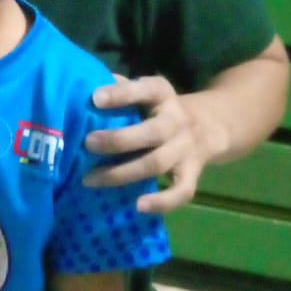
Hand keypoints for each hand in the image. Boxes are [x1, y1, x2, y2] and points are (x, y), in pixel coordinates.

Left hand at [83, 73, 209, 214]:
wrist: (208, 126)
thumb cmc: (157, 108)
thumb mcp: (144, 91)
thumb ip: (118, 87)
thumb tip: (81, 85)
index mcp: (162, 94)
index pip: (145, 90)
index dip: (122, 94)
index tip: (95, 98)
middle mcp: (176, 120)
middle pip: (151, 132)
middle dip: (118, 140)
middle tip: (88, 144)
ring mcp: (185, 148)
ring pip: (157, 163)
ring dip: (122, 173)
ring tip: (90, 179)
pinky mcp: (192, 173)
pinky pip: (182, 191)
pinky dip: (162, 201)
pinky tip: (137, 206)